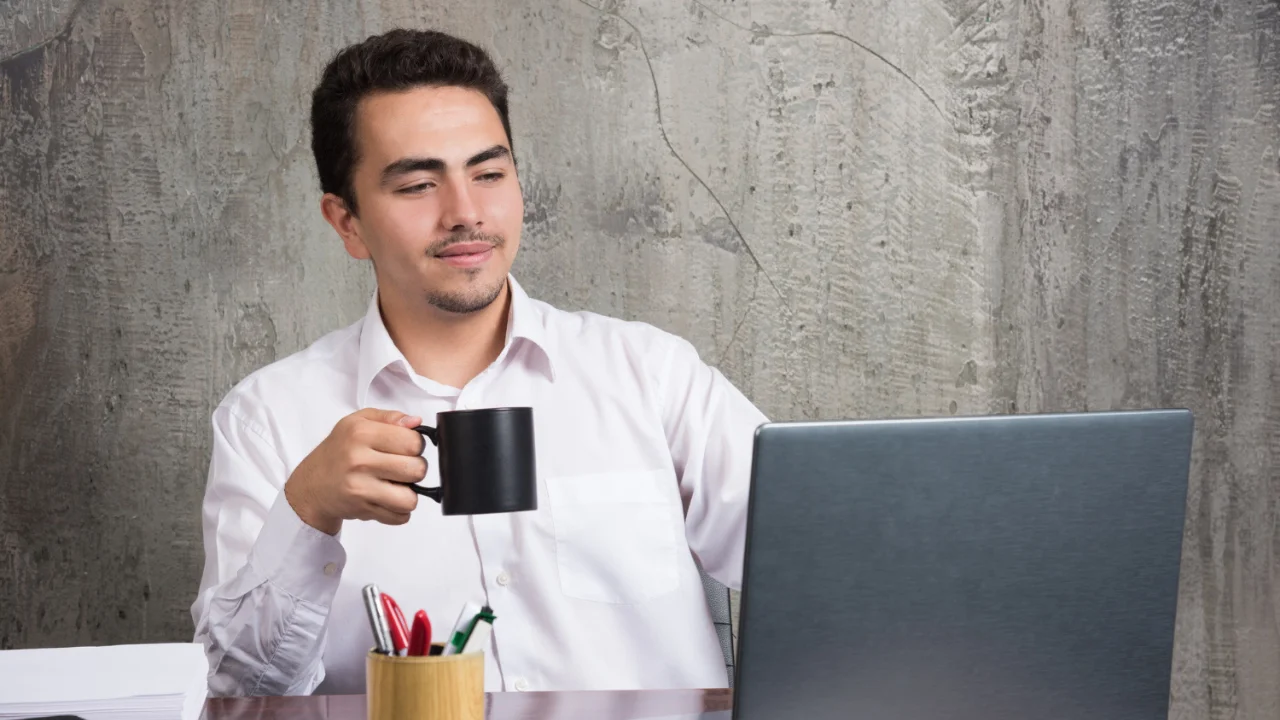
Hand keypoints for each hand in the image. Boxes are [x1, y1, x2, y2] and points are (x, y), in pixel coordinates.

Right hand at [284, 408, 427, 534]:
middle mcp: (360, 460)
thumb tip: (416, 422)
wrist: (311, 485)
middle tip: (400, 468)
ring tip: (394, 485)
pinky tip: (385, 498)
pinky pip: (400, 517)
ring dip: (408, 494)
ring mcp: (360, 488)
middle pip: (417, 470)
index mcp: (361, 433)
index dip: (416, 446)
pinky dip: (398, 511)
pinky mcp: (362, 510)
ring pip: (411, 498)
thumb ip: (389, 418)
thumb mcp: (357, 422)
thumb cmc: (338, 452)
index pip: (414, 442)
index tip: (405, 448)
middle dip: (415, 470)